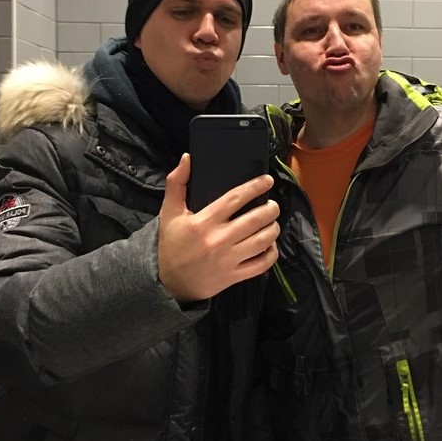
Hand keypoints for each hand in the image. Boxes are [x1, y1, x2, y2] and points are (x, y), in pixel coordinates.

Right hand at [157, 154, 279, 301]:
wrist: (168, 282)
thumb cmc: (171, 244)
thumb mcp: (169, 212)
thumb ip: (176, 183)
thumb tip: (187, 158)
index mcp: (204, 221)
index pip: (235, 199)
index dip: (255, 187)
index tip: (267, 180)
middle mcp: (219, 239)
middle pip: (255, 220)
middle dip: (270, 209)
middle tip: (273, 205)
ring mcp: (228, 260)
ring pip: (262, 241)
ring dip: (273, 229)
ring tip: (272, 222)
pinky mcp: (234, 276)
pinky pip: (261, 264)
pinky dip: (271, 253)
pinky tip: (270, 245)